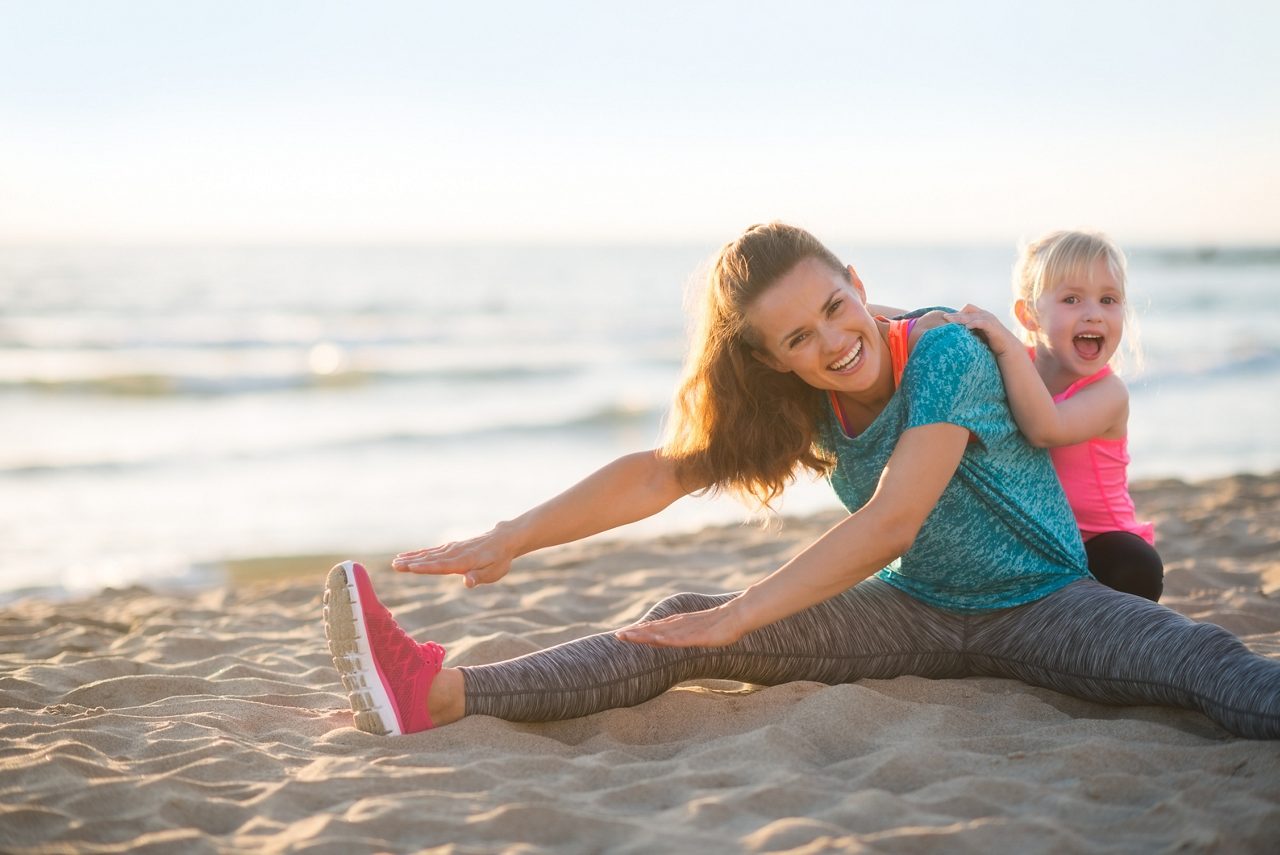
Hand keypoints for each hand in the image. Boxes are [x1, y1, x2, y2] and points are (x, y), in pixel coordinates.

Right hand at [391, 525, 517, 587]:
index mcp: (464, 561)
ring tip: (396, 561)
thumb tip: (467, 583)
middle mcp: (455, 553)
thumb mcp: (494, 572)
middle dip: (412, 562)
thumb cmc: (499, 560)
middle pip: (430, 559)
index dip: (425, 568)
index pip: (441, 566)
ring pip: (428, 554)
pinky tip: (409, 555)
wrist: (503, 540)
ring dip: (412, 557)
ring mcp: (452, 549)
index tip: (409, 568)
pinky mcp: (451, 547)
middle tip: (394, 565)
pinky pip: (432, 551)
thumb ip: (478, 577)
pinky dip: (419, 553)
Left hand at [615, 604, 745, 647]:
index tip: (621, 634)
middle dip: (635, 633)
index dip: (637, 631)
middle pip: (653, 629)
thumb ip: (683, 634)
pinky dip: (666, 638)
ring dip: (644, 634)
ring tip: (628, 636)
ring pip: (661, 633)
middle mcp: (679, 624)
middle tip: (617, 635)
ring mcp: (688, 629)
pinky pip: (679, 638)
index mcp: (678, 624)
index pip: (653, 627)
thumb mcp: (696, 630)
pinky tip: (655, 639)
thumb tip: (672, 639)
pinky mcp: (697, 635)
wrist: (737, 615)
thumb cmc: (719, 624)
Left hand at [943, 304, 1021, 356]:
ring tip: (951, 321)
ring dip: (961, 318)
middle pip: (967, 311)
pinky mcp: (993, 326)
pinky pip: (982, 323)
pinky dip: (974, 323)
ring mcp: (989, 319)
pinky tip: (966, 327)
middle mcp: (985, 314)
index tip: (946, 318)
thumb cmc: (991, 341)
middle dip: (955, 315)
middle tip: (945, 318)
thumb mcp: (978, 333)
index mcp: (981, 315)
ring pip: (972, 316)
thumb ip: (969, 331)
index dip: (957, 313)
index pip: (967, 309)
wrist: (1006, 347)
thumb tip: (953, 334)